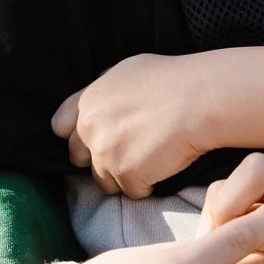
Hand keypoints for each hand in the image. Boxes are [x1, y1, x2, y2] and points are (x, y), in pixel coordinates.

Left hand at [53, 54, 215, 197]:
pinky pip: (133, 191)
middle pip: (80, 159)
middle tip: (130, 151)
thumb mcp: (129, 71)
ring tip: (153, 157)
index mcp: (88, 101)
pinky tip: (165, 165)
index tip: (96, 138)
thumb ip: (105, 92)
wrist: (202, 98)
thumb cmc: (174, 79)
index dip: (78, 135)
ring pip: (105, 180)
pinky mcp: (126, 176)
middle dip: (100, 159)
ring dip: (125, 175)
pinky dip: (149, 184)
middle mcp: (89, 128)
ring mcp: (105, 154)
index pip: (61, 127)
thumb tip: (99, 105)